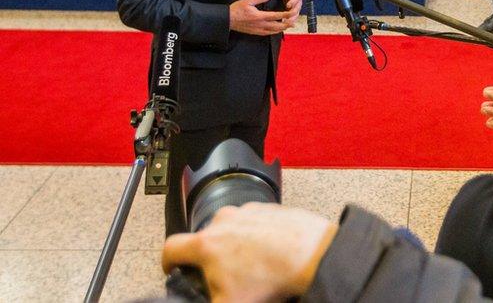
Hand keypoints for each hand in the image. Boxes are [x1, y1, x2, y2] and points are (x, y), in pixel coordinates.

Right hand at [162, 203, 338, 302]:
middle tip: (223, 277)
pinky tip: (269, 254)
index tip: (174, 269)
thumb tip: (207, 300)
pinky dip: (258, 237)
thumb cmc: (273, 279)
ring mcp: (248, 212)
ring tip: (252, 267)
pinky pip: (255, 223)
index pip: (171, 248)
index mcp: (207, 244)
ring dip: (235, 246)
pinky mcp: (270, 209)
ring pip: (231, 230)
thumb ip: (207, 302)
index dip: (167, 262)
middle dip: (209, 258)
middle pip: (204, 239)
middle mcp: (224, 221)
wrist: (313, 255)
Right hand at [229, 0, 294, 35]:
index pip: (276, 16)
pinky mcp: (256, 33)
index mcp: (259, 16)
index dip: (286, 15)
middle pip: (278, 26)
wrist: (227, 20)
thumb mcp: (248, 1)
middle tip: (294, 22)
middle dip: (287, 24)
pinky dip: (275, 31)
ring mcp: (258, 30)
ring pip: (274, 31)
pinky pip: (268, 33)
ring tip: (289, 26)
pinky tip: (277, 29)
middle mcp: (261, 25)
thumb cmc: (236, 9)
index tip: (293, 13)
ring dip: (282, 29)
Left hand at [278, 0, 302, 25]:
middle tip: (286, 17)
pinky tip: (285, 26)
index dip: (292, 2)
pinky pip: (293, 19)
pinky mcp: (295, 13)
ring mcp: (297, 9)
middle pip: (297, 9)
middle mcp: (298, 3)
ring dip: (291, 20)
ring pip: (296, 15)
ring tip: (285, 23)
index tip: (287, 5)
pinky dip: (290, 22)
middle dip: (292, 14)